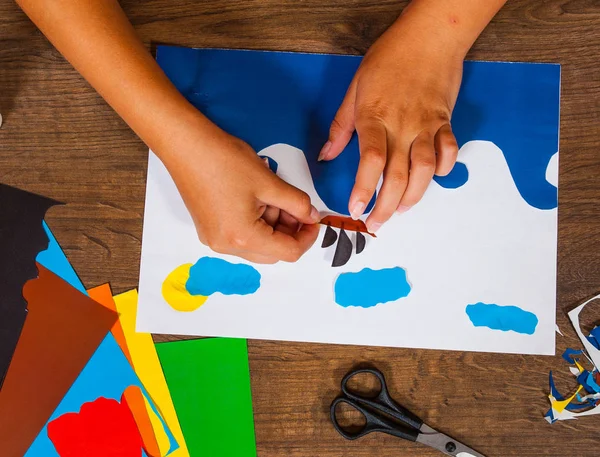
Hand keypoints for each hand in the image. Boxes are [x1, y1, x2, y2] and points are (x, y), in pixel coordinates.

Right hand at [163, 122, 319, 262]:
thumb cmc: (223, 160)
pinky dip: (256, 222)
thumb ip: (297, 203)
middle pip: (272, 253)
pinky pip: (241, 235)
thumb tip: (312, 216)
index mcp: (242, 238)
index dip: (307, 237)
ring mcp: (214, 239)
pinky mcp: (208, 229)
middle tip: (294, 205)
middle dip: (289, 231)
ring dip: (272, 225)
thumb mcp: (269, 182)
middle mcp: (226, 246)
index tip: (314, 219)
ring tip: (270, 195)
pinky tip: (255, 198)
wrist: (185, 144)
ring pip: (257, 244)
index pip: (288, 252)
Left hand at [319, 18, 463, 232]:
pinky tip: (434, 177)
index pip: (371, 162)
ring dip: (415, 195)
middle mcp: (402, 125)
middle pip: (398, 175)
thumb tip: (326, 155)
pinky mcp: (445, 121)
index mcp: (375, 118)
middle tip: (377, 222)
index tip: (356, 209)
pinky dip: (445, 168)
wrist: (429, 36)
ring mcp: (427, 125)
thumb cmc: (389, 59)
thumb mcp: (355, 89)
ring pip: (425, 170)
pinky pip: (449, 151)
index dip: (363, 189)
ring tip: (403, 209)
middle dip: (387, 206)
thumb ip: (341, 126)